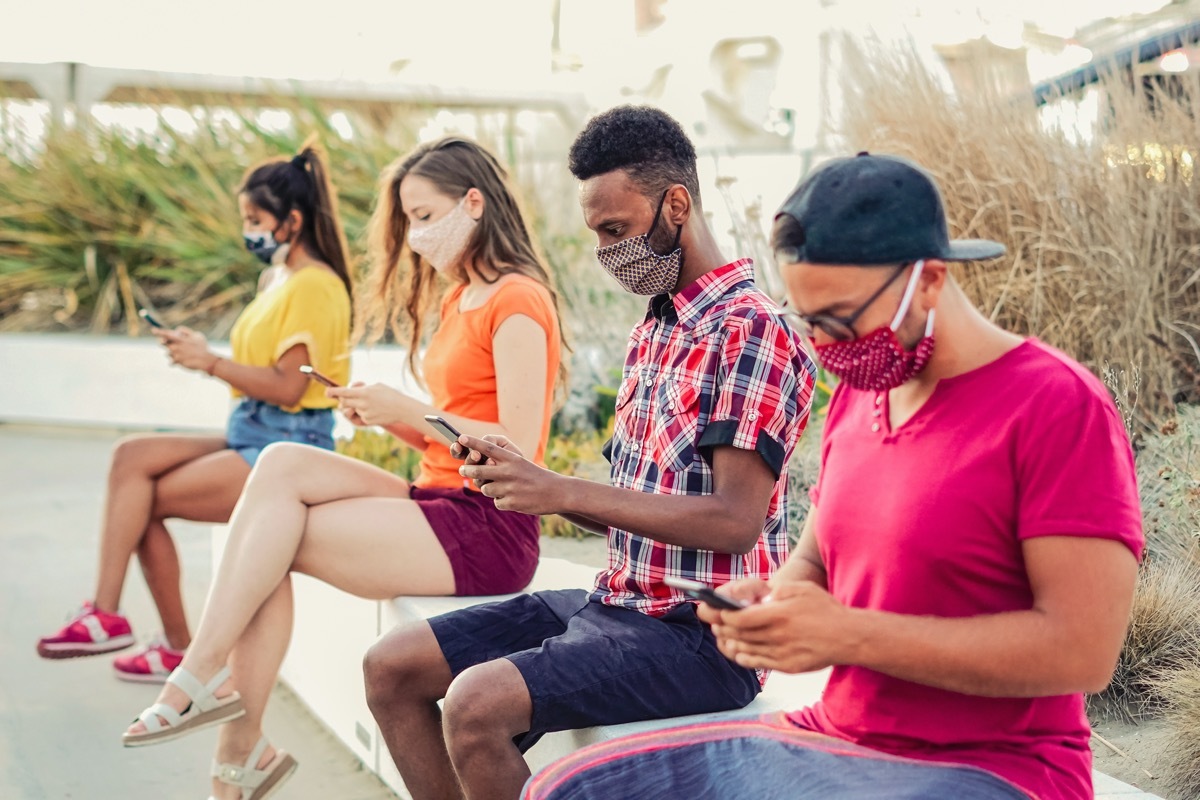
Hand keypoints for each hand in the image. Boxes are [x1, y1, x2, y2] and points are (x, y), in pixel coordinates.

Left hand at [159, 327, 217, 372]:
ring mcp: (175, 355)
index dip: (158, 331)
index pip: (165, 334)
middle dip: (164, 342)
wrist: (206, 361)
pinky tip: (182, 360)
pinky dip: (175, 361)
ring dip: (173, 352)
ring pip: (168, 352)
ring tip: (184, 354)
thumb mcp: (197, 335)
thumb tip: (176, 331)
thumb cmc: (202, 347)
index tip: (153, 330)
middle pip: (163, 343)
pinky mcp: (176, 362)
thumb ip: (185, 331)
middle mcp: (175, 346)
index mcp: (179, 339)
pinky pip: (171, 361)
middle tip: (170, 343)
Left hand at [326, 382, 407, 426]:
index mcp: (365, 392)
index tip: (326, 392)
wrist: (403, 408)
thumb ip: (361, 388)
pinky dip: (362, 413)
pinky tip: (374, 410)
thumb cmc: (390, 394)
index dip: (333, 392)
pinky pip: (359, 416)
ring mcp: (365, 413)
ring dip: (355, 407)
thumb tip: (349, 390)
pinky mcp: (368, 421)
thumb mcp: (376, 386)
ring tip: (366, 404)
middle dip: (343, 400)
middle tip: (345, 398)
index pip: (344, 392)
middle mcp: (363, 403)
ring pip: (352, 410)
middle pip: (344, 403)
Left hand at [457, 434, 562, 513]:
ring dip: (490, 489)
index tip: (460, 437)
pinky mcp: (511, 503)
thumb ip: (502, 466)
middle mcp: (509, 472)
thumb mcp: (521, 464)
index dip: (473, 442)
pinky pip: (496, 502)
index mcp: (513, 459)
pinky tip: (514, 499)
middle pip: (478, 470)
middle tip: (462, 470)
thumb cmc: (537, 477)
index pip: (488, 448)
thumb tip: (482, 469)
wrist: (557, 492)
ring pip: (485, 489)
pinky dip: (502, 501)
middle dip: (467, 471)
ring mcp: (509, 488)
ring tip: (504, 489)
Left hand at [706, 580, 855, 673]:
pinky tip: (737, 649)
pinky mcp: (787, 667)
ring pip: (745, 650)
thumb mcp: (799, 589)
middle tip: (711, 620)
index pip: (739, 618)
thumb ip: (772, 590)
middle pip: (738, 635)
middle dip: (720, 627)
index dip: (721, 615)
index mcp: (779, 615)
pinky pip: (757, 663)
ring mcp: (782, 654)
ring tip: (721, 633)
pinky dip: (743, 656)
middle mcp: (778, 636)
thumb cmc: (824, 609)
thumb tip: (748, 596)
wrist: (849, 637)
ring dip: (729, 642)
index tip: (711, 609)